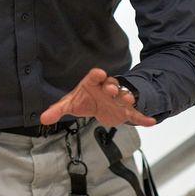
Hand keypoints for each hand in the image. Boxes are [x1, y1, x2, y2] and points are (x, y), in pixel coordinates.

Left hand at [40, 68, 155, 127]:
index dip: (96, 75)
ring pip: (124, 96)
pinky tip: (151, 121)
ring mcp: (118, 100)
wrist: (100, 105)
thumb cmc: (85, 99)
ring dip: (127, 97)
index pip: (94, 77)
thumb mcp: (71, 103)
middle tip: (110, 88)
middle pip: (111, 84)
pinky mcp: (126, 111)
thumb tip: (43, 119)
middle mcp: (107, 89)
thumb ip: (57, 110)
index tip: (98, 73)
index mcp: (93, 83)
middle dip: (111, 86)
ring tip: (129, 99)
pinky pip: (136, 114)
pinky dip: (143, 118)